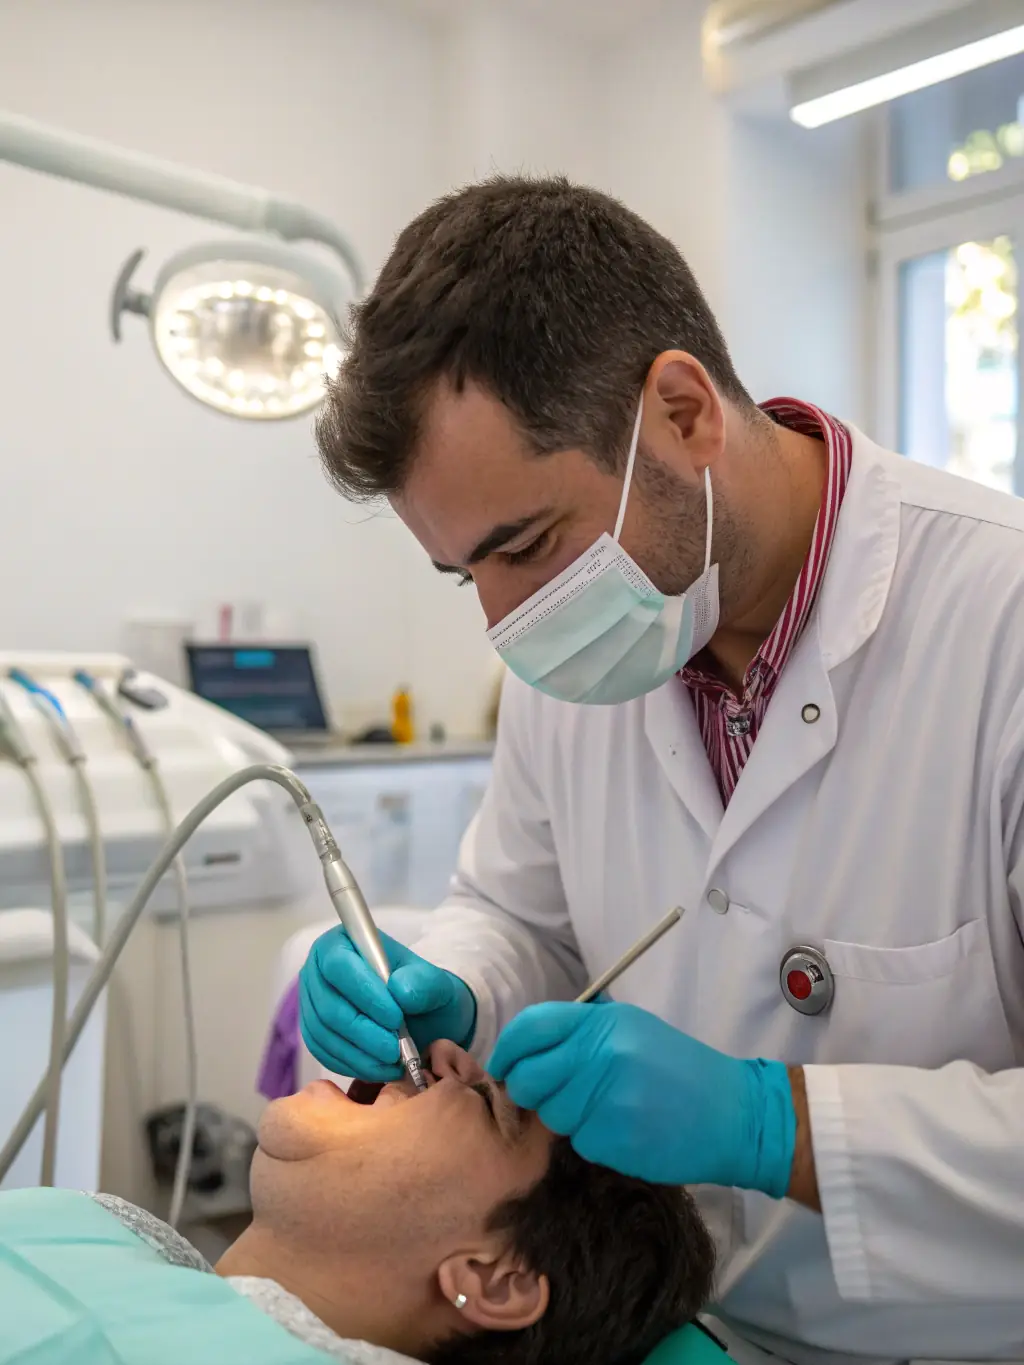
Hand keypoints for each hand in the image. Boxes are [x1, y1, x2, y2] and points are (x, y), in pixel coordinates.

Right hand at [299, 926, 476, 1080]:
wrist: (422, 1017)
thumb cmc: (424, 992)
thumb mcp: (437, 983)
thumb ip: (424, 983)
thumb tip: (399, 990)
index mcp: (343, 942)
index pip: (338, 965)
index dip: (364, 993)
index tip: (395, 1018)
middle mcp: (318, 970)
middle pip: (328, 1005)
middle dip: (364, 1032)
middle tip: (395, 1049)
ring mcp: (312, 1003)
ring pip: (324, 1033)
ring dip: (360, 1053)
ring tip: (393, 1061)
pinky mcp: (314, 1033)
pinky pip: (324, 1053)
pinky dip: (353, 1065)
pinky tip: (379, 1068)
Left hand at [488, 1001, 795, 1195]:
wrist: (734, 1114)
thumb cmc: (679, 1069)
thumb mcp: (632, 1031)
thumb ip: (581, 1035)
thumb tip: (526, 1050)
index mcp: (603, 1023)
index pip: (531, 1027)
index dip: (507, 1049)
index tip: (503, 1066)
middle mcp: (601, 1054)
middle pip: (529, 1077)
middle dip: (529, 1091)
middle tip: (549, 1096)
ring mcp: (607, 1098)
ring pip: (551, 1114)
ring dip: (567, 1118)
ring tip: (604, 1110)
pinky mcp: (615, 1139)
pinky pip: (579, 1142)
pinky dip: (593, 1141)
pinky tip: (622, 1130)